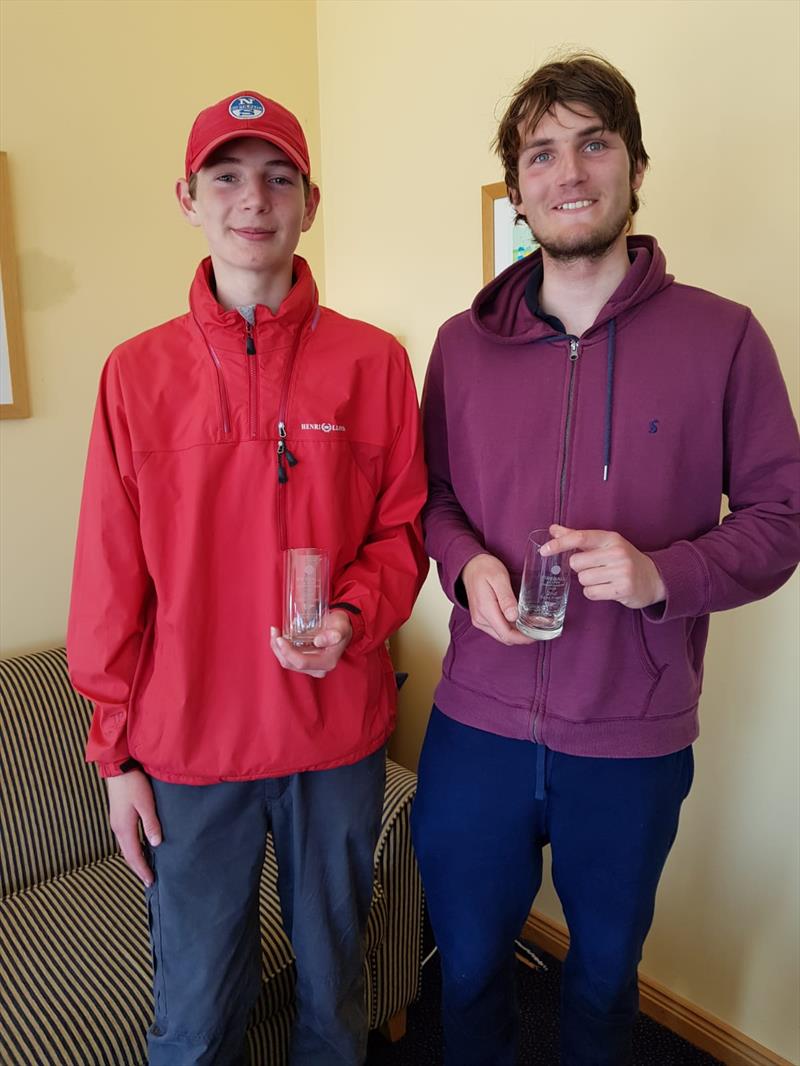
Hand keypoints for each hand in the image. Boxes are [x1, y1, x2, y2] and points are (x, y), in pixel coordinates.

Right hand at [107, 770, 161, 886]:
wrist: (118, 767)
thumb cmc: (133, 784)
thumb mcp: (146, 804)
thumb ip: (151, 824)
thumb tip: (156, 844)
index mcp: (124, 828)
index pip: (134, 855)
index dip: (142, 869)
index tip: (150, 881)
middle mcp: (118, 828)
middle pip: (127, 854)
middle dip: (137, 868)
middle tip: (148, 880)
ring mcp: (116, 822)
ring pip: (125, 847)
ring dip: (134, 859)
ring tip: (144, 867)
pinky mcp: (118, 816)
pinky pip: (125, 839)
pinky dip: (132, 848)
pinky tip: (139, 847)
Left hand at [270, 609, 352, 677]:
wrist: (342, 628)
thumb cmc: (341, 626)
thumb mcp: (340, 627)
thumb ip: (334, 634)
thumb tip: (318, 641)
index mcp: (327, 662)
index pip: (301, 662)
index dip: (288, 652)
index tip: (280, 638)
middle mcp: (318, 669)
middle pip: (291, 664)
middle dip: (278, 649)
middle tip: (274, 631)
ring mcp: (311, 667)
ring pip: (287, 662)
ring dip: (277, 649)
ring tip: (275, 632)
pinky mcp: (305, 662)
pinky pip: (288, 659)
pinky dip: (281, 649)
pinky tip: (279, 637)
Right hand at [461, 553, 533, 645]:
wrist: (470, 566)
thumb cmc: (485, 568)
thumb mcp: (499, 578)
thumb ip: (506, 598)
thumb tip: (513, 617)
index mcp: (485, 609)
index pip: (506, 634)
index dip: (523, 638)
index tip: (537, 634)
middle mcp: (480, 619)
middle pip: (505, 638)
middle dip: (522, 637)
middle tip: (539, 630)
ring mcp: (479, 620)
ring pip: (502, 635)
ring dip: (516, 634)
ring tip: (531, 625)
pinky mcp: (481, 619)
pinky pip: (497, 629)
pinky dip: (509, 629)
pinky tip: (519, 621)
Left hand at [543, 525, 665, 608]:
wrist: (653, 578)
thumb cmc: (623, 559)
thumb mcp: (604, 544)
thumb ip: (578, 537)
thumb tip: (553, 529)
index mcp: (610, 538)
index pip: (580, 537)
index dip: (559, 544)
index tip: (544, 550)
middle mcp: (617, 553)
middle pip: (576, 562)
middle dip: (580, 568)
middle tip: (595, 568)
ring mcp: (622, 571)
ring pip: (583, 579)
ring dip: (587, 581)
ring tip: (603, 578)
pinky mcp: (623, 589)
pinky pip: (591, 593)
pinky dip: (594, 592)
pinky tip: (606, 588)